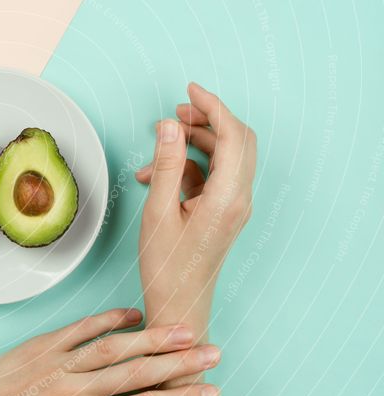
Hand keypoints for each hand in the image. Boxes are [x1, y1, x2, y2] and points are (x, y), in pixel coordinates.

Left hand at [0, 308, 220, 395]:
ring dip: (152, 338)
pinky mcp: (41, 347)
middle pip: (139, 373)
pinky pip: (80, 330)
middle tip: (213, 353)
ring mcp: (59, 364)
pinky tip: (130, 314)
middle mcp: (76, 391)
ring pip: (115, 348)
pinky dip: (106, 320)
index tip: (210, 390)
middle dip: (180, 364)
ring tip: (183, 330)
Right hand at [135, 82, 255, 328]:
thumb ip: (164, 166)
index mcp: (227, 198)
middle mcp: (238, 199)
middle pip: (237, 141)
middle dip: (208, 119)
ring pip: (225, 156)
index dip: (213, 106)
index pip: (232, 136)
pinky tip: (157, 174)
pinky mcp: (223, 212)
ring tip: (162, 141)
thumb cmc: (167, 268)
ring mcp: (233, 206)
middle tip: (177, 111)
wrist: (179, 305)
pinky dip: (188, 166)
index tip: (190, 90)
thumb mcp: (157, 212)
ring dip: (196, 142)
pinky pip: (212, 176)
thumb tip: (169, 126)